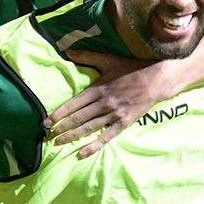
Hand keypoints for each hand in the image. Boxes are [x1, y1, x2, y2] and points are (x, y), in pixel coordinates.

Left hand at [46, 53, 182, 157]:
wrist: (156, 80)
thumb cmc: (131, 70)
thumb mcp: (109, 60)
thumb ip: (87, 56)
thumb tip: (68, 50)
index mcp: (98, 89)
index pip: (74, 103)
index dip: (59, 113)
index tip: (47, 121)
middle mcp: (104, 103)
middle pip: (78, 118)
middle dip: (61, 127)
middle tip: (48, 134)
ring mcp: (114, 115)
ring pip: (89, 128)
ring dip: (72, 136)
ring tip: (58, 142)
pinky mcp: (123, 123)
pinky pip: (106, 137)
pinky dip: (93, 146)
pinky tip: (81, 153)